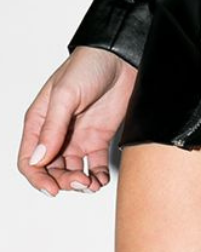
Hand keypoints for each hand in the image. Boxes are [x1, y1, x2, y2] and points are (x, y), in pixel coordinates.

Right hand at [18, 47, 135, 196]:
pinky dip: (98, 178)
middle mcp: (56, 133)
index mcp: (39, 122)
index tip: (53, 189)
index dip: (38, 178)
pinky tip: (102, 179)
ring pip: (72, 172)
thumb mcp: (65, 97)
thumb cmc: (88, 68)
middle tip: (80, 182)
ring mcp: (77, 139)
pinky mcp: (98, 142)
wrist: (121, 62)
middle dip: (63, 182)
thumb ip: (52, 129)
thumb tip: (39, 158)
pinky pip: (95, 168)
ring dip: (81, 183)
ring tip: (92, 183)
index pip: (29, 159)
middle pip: (51, 170)